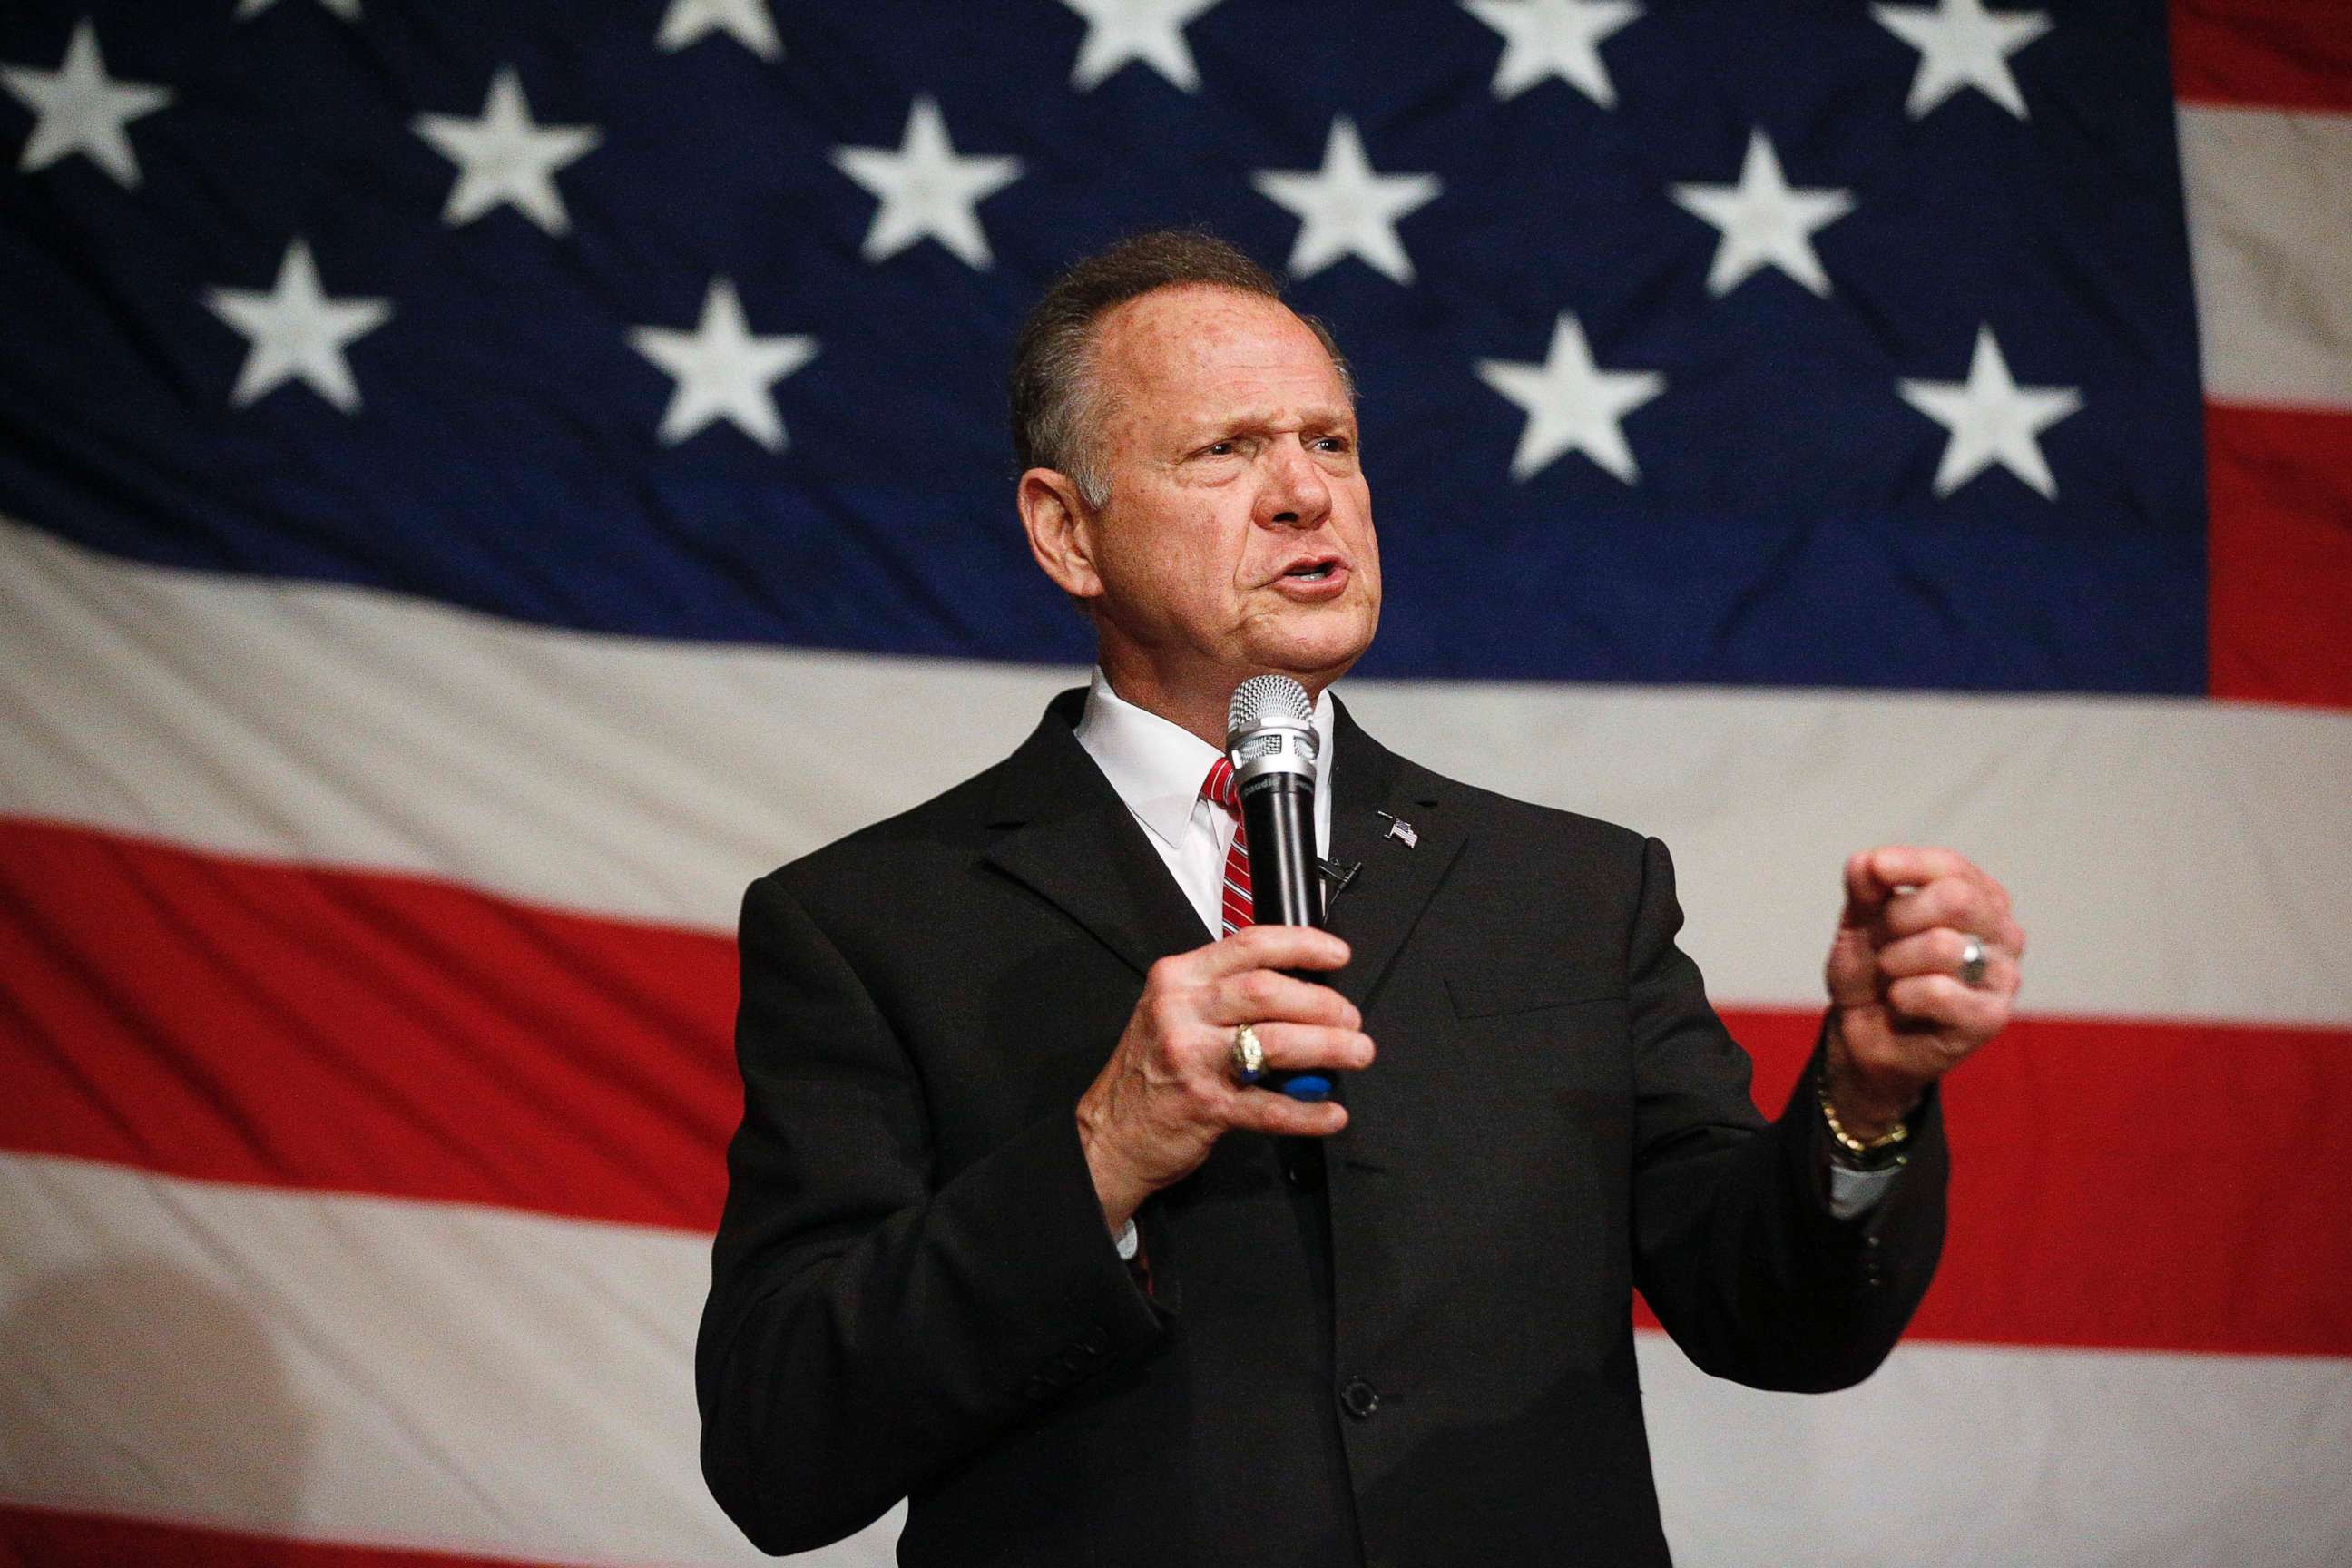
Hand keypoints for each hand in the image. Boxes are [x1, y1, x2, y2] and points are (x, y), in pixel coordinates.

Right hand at [1076, 925, 1373, 1232]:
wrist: (1109, 1134)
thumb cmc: (1148, 1072)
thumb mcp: (1172, 1012)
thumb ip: (1223, 994)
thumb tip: (1299, 991)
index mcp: (1178, 979)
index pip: (1250, 945)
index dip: (1303, 945)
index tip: (1338, 955)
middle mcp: (1182, 1011)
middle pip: (1269, 991)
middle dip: (1324, 1004)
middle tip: (1351, 1020)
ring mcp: (1192, 1058)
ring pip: (1276, 1041)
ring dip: (1328, 1047)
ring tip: (1355, 1053)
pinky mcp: (1205, 1105)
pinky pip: (1270, 1106)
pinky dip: (1308, 1111)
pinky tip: (1329, 1112)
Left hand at [1823, 846, 2024, 1137]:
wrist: (1859, 1034)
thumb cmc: (1871, 971)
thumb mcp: (1858, 920)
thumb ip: (1865, 886)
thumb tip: (1869, 861)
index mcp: (1979, 897)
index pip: (1951, 866)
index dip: (1906, 864)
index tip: (1874, 869)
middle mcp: (2002, 931)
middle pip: (1956, 899)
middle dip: (1897, 919)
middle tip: (1882, 945)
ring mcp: (2003, 975)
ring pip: (1943, 945)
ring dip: (1895, 962)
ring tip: (1893, 978)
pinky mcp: (1991, 1017)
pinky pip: (1938, 991)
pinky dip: (1902, 997)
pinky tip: (1903, 1005)